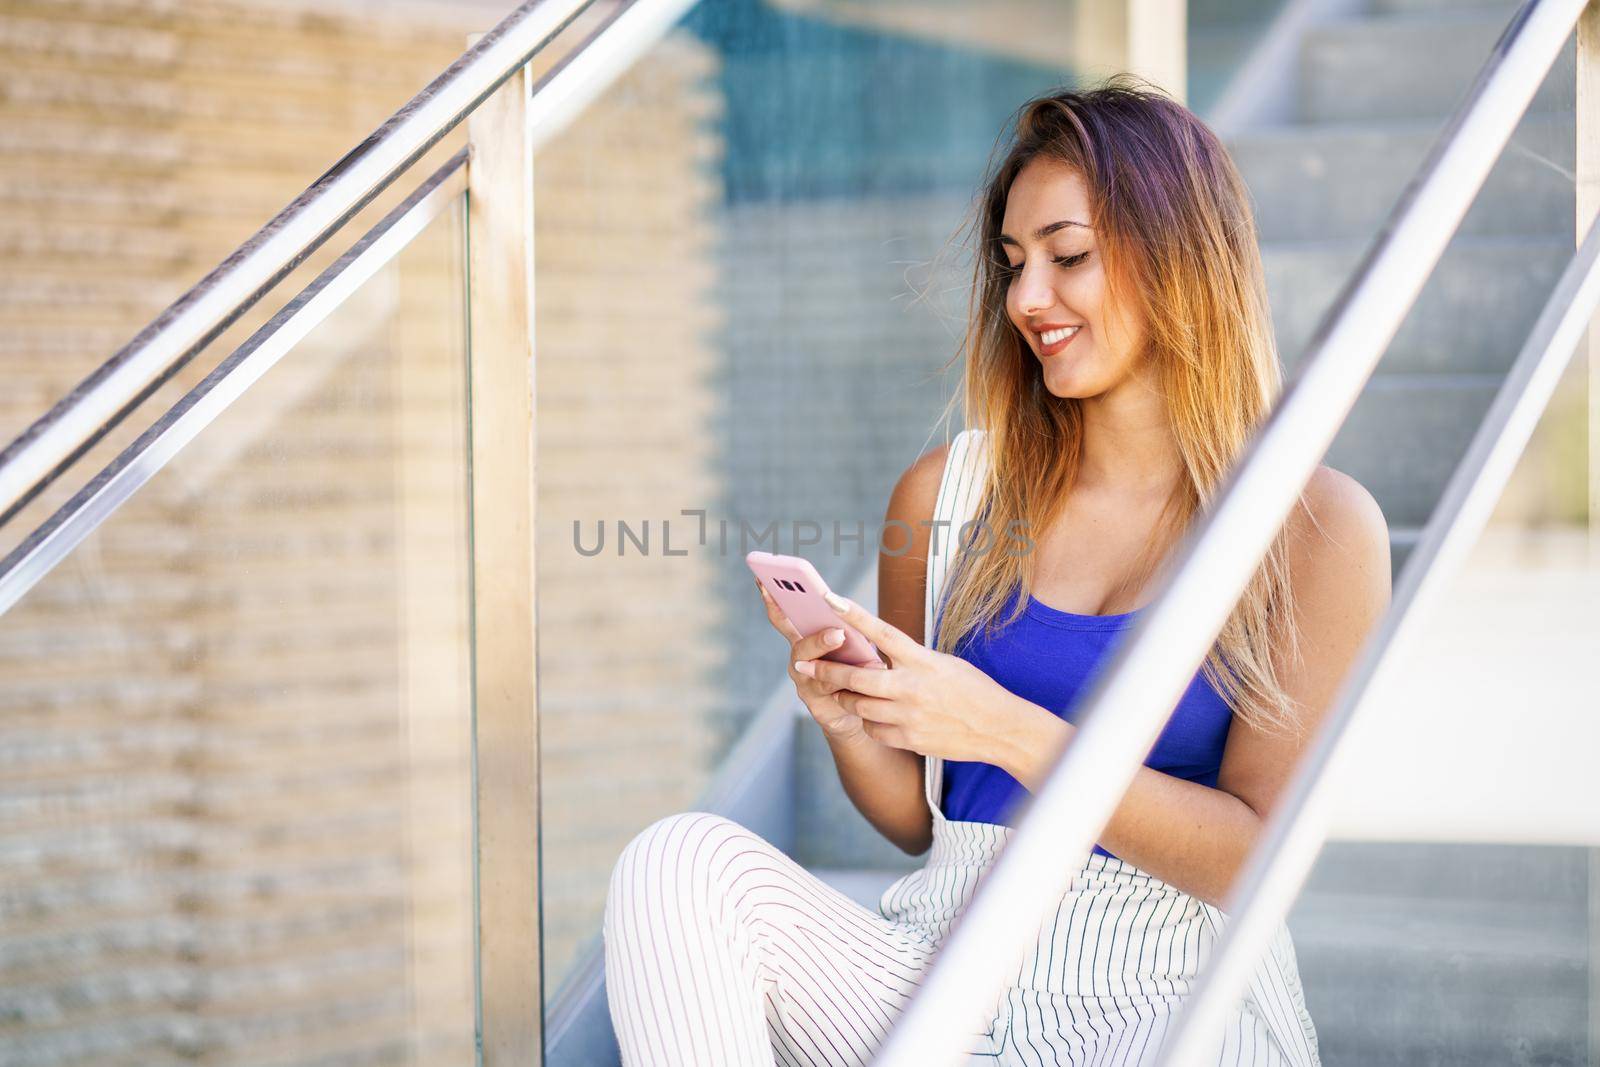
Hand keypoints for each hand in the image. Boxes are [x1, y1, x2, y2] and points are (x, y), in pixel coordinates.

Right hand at [755, 577, 886, 744]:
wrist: (861, 707)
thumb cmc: (854, 666)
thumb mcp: (850, 642)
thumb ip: (847, 629)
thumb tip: (850, 615)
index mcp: (803, 641)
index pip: (783, 619)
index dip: (772, 602)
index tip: (764, 584)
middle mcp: (799, 662)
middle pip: (801, 648)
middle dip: (818, 640)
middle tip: (838, 634)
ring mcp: (806, 686)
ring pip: (819, 675)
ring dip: (840, 667)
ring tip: (862, 657)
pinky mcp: (819, 708)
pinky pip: (835, 697)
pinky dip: (852, 686)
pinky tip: (872, 676)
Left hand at [793, 590, 1031, 763]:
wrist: (999, 728)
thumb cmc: (972, 690)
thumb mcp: (944, 664)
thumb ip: (911, 659)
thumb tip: (882, 653)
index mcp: (923, 660)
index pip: (882, 632)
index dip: (853, 615)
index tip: (828, 599)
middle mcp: (913, 686)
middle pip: (857, 678)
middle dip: (826, 672)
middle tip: (805, 667)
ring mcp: (910, 715)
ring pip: (859, 707)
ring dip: (846, 699)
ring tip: (841, 693)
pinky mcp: (910, 739)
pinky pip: (874, 731)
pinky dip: (869, 723)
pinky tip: (876, 718)